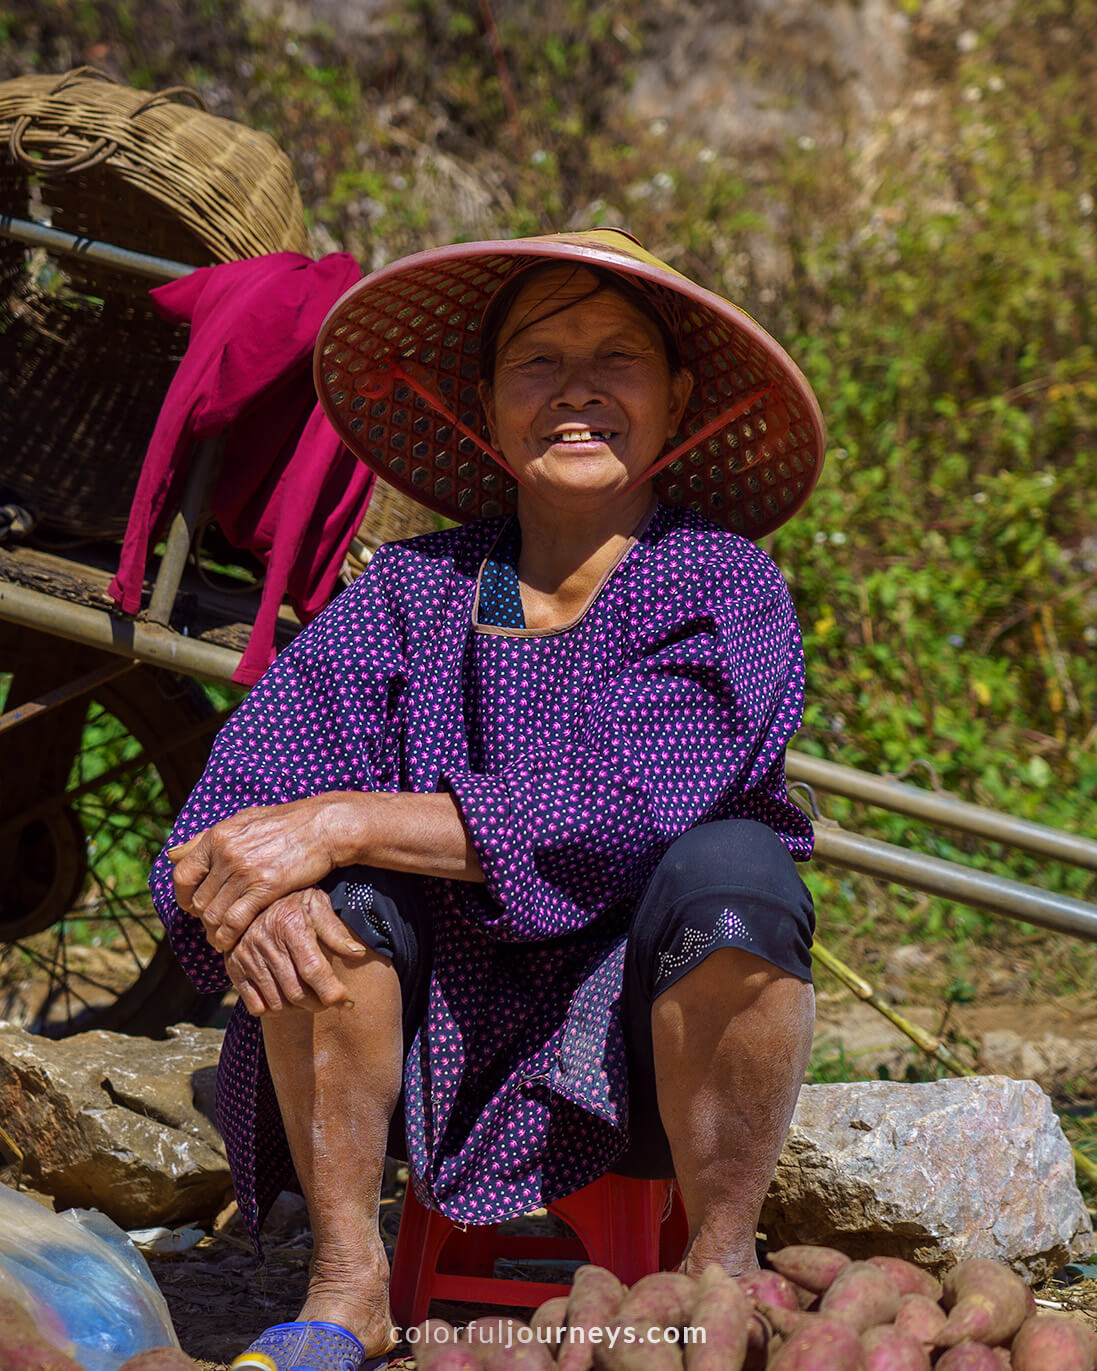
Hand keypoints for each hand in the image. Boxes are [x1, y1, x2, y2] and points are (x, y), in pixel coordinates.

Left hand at [168, 796, 356, 951]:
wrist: (324, 827)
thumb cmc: (285, 823)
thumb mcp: (242, 820)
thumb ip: (206, 839)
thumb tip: (171, 854)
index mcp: (218, 836)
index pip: (182, 874)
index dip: (183, 895)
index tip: (192, 905)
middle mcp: (227, 853)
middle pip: (198, 899)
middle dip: (202, 918)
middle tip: (212, 925)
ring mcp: (245, 871)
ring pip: (213, 914)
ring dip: (213, 932)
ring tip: (220, 938)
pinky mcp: (266, 887)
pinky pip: (235, 921)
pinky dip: (228, 936)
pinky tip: (231, 942)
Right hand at [223, 887, 367, 1016]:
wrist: (252, 895)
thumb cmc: (293, 901)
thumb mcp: (317, 905)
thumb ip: (336, 931)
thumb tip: (358, 954)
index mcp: (290, 924)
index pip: (313, 969)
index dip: (333, 992)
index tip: (348, 1003)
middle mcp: (265, 942)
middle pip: (296, 992)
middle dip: (319, 1003)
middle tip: (329, 999)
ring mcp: (247, 957)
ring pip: (278, 1003)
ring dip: (298, 1008)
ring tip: (310, 996)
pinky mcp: (234, 968)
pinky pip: (256, 1006)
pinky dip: (274, 1009)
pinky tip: (285, 996)